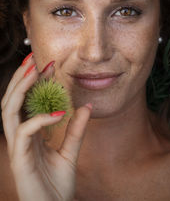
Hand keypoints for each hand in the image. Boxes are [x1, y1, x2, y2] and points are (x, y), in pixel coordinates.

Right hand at [1, 54, 91, 200]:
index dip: (33, 82)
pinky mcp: (19, 158)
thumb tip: (86, 107)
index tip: (48, 65)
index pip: (25, 101)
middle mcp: (19, 136)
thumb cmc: (57, 185)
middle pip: (11, 100)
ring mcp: (17, 146)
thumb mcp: (70, 152)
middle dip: (21, 78)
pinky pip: (24, 131)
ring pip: (8, 110)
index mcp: (28, 133)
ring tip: (34, 71)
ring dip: (20, 88)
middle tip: (35, 59)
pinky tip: (58, 113)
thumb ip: (76, 130)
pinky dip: (40, 119)